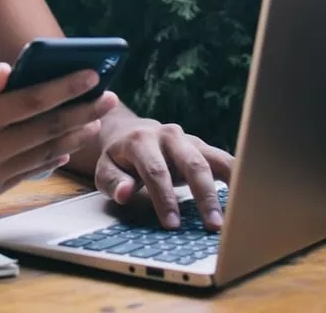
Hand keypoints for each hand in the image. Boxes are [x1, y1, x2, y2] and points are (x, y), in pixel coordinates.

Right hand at [0, 64, 118, 201]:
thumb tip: (9, 71)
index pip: (33, 101)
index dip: (66, 87)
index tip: (92, 75)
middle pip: (46, 129)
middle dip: (82, 111)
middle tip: (108, 98)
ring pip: (41, 154)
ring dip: (71, 136)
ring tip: (93, 121)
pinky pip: (26, 174)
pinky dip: (48, 159)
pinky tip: (63, 146)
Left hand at [94, 119, 233, 230]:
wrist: (130, 132)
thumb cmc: (120, 158)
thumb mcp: (106, 168)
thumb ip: (112, 181)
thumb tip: (125, 193)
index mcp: (141, 140)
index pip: (155, 170)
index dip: (164, 198)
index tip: (171, 224)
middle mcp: (168, 135)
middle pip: (192, 163)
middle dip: (203, 195)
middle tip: (212, 225)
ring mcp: (190, 140)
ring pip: (214, 160)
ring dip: (229, 188)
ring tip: (241, 215)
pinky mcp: (204, 148)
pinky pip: (226, 162)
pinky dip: (240, 179)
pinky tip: (250, 199)